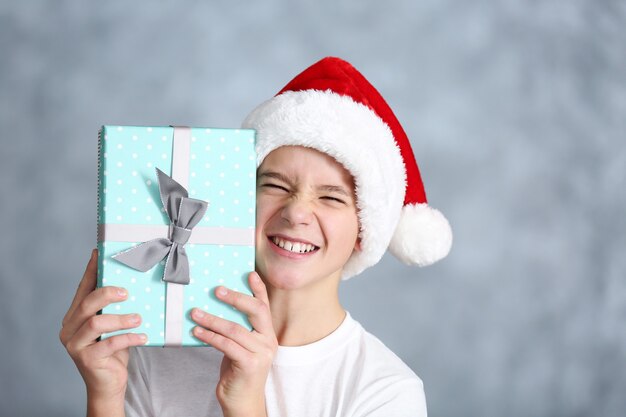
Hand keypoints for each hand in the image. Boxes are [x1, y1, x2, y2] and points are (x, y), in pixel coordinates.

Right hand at [59, 249, 146, 411]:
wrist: (108, 384)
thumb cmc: (113, 351)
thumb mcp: (113, 326)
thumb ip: (113, 308)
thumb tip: (131, 283)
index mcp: (74, 316)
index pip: (82, 289)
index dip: (91, 271)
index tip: (99, 253)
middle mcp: (69, 329)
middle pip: (86, 303)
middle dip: (107, 293)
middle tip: (127, 292)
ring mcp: (75, 345)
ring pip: (96, 323)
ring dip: (121, 318)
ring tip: (138, 318)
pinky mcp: (87, 360)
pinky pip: (109, 344)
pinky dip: (128, 338)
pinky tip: (142, 336)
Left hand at [191, 271, 276, 416]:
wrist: (242, 401)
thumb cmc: (238, 371)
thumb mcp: (240, 346)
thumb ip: (237, 329)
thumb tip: (216, 306)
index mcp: (267, 333)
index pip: (265, 306)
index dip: (258, 289)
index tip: (249, 273)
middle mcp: (268, 340)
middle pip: (256, 311)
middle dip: (236, 298)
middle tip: (217, 290)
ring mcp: (261, 353)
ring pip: (235, 328)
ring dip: (212, 319)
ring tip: (195, 313)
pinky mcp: (250, 364)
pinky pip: (226, 345)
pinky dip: (210, 336)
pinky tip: (197, 331)